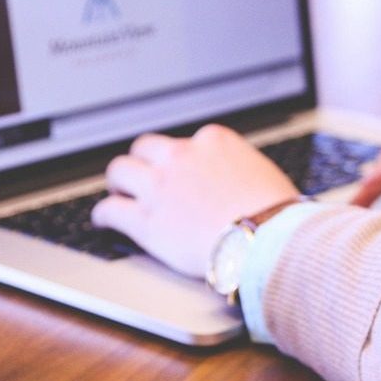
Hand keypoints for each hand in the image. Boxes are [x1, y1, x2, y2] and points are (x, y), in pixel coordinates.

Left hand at [91, 124, 298, 277]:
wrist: (266, 240)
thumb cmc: (277, 214)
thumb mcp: (263, 174)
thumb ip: (241, 170)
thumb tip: (243, 182)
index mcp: (214, 141)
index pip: (186, 142)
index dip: (179, 159)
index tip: (179, 170)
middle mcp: (182, 156)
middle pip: (145, 147)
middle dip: (142, 161)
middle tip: (141, 176)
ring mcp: (160, 187)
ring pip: (120, 171)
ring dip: (118, 182)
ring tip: (118, 192)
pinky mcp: (146, 220)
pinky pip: (110, 210)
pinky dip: (103, 215)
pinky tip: (104, 221)